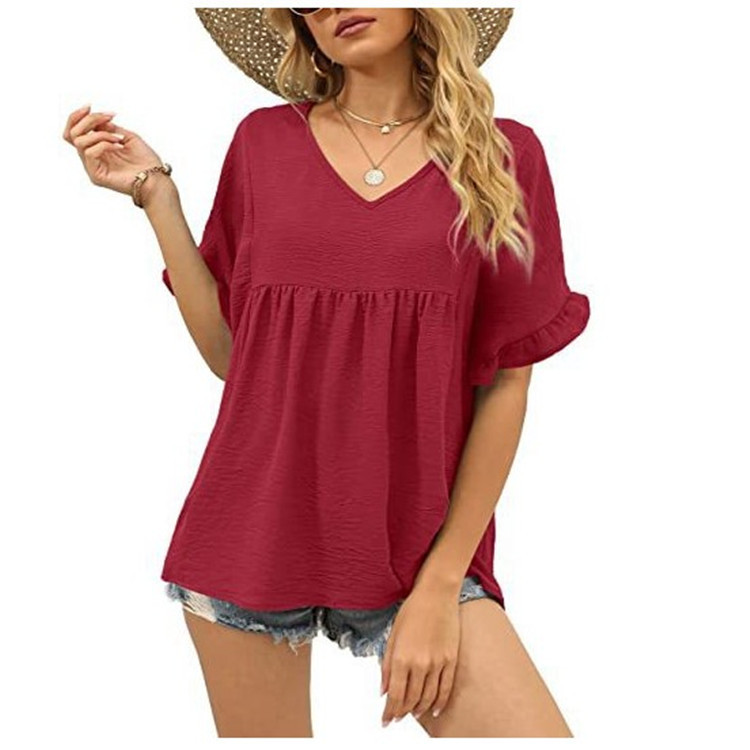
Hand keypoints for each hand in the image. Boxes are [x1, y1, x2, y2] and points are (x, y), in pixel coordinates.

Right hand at [62, 104, 166, 197]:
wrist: (157, 178)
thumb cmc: (146, 160)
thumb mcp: (126, 136)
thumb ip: (108, 128)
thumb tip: (95, 121)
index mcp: (96, 148)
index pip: (73, 131)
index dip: (76, 116)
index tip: (90, 106)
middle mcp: (92, 158)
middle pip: (72, 134)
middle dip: (89, 120)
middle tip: (108, 118)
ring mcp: (92, 167)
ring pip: (79, 141)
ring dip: (101, 134)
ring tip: (119, 138)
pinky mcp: (96, 176)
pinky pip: (89, 153)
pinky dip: (104, 144)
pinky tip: (120, 146)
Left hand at [380, 581, 460, 726]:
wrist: (436, 594)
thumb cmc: (412, 610)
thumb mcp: (392, 635)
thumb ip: (387, 665)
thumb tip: (383, 691)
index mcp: (402, 657)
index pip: (395, 695)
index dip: (390, 712)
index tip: (385, 721)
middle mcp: (420, 663)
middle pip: (411, 699)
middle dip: (402, 713)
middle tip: (396, 718)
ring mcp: (438, 662)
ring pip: (428, 697)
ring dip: (419, 709)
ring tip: (412, 714)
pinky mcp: (451, 660)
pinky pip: (446, 689)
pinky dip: (439, 702)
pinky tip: (433, 709)